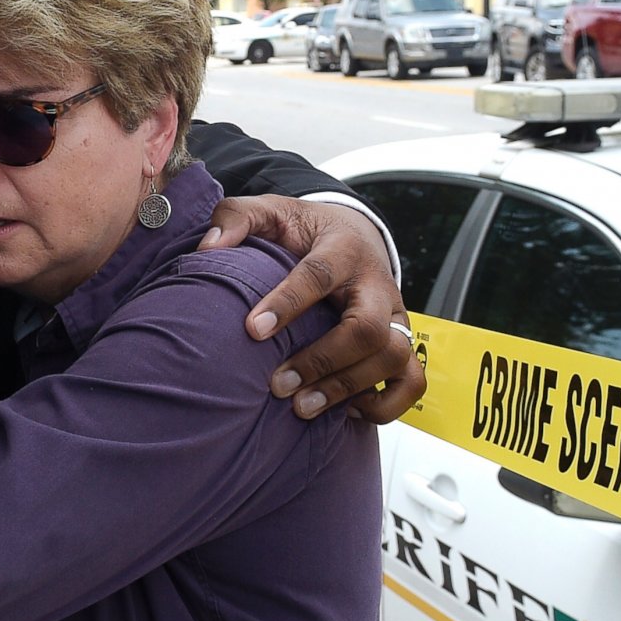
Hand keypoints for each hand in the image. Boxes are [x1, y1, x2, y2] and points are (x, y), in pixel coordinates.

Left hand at [201, 195, 423, 422]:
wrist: (355, 235)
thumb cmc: (307, 231)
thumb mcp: (272, 211)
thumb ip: (237, 218)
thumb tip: (210, 247)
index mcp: (343, 248)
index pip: (320, 275)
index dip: (287, 303)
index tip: (252, 331)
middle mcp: (377, 285)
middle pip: (369, 328)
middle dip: (323, 361)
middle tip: (277, 385)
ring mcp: (395, 318)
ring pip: (393, 358)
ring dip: (347, 388)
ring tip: (301, 406)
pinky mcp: (402, 343)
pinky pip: (411, 383)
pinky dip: (383, 404)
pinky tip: (342, 409)